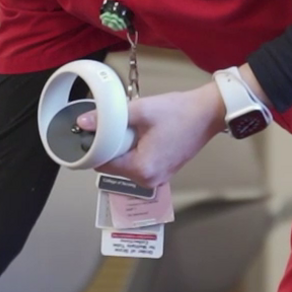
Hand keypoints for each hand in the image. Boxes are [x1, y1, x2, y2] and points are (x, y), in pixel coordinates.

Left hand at [79, 83, 224, 187]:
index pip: (102, 164)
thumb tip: (84, 122)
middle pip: (113, 166)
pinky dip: (134, 149)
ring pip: (125, 164)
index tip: (91, 131)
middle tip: (115, 125)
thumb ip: (109, 118)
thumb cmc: (178, 112)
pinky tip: (141, 133)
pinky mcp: (163, 171)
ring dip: (122, 147)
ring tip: (132, 127)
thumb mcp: (140, 110)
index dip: (94, 147)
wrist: (208, 113)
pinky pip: (138, 163)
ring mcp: (158, 178)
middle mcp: (149, 180)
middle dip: (110, 146)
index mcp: (142, 170)